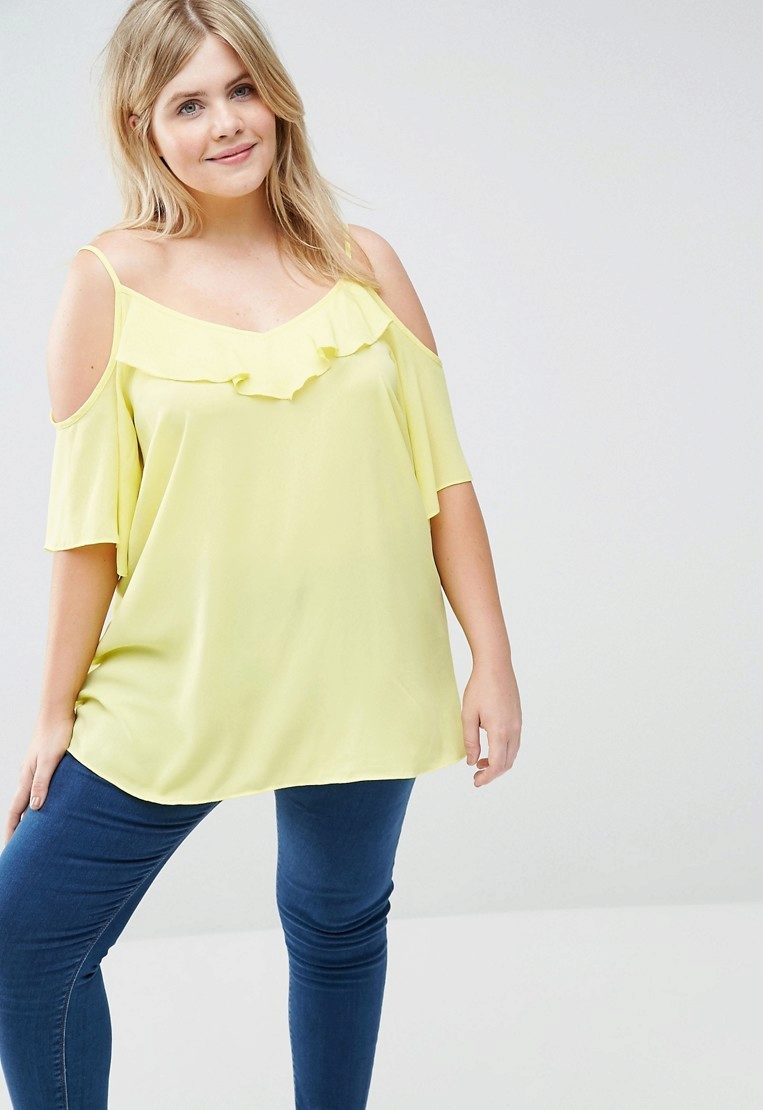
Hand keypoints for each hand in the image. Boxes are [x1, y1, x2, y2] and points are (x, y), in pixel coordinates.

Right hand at [4, 716, 74, 844]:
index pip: (15, 812)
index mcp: (26, 778)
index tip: (9, 849)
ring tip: (30, 834)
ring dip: (27, 817)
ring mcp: (33, 770)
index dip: (12, 831)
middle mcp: (27, 776)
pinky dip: (36, 803)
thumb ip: (42, 782)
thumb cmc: (56, 734)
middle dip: (17, 829)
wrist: (57, 711)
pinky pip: (36, 789)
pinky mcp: (43, 764)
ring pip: (27, 799)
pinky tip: (44, 806)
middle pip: (19, 809)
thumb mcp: (51, 760)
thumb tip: (35, 808)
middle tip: (18, 848)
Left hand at [462, 659, 521, 787]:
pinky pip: (514, 742)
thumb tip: (472, 761)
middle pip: (508, 762)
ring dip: (499, 762)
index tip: (476, 781)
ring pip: (512, 753)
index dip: (487, 777)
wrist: (495, 665)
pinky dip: (504, 751)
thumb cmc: (480, 687)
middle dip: (493, 773)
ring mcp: (518, 723)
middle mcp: (513, 730)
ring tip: (481, 761)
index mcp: (500, 730)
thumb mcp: (468, 715)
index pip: (498, 764)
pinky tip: (490, 746)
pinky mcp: (518, 718)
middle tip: (477, 776)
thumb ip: (470, 741)